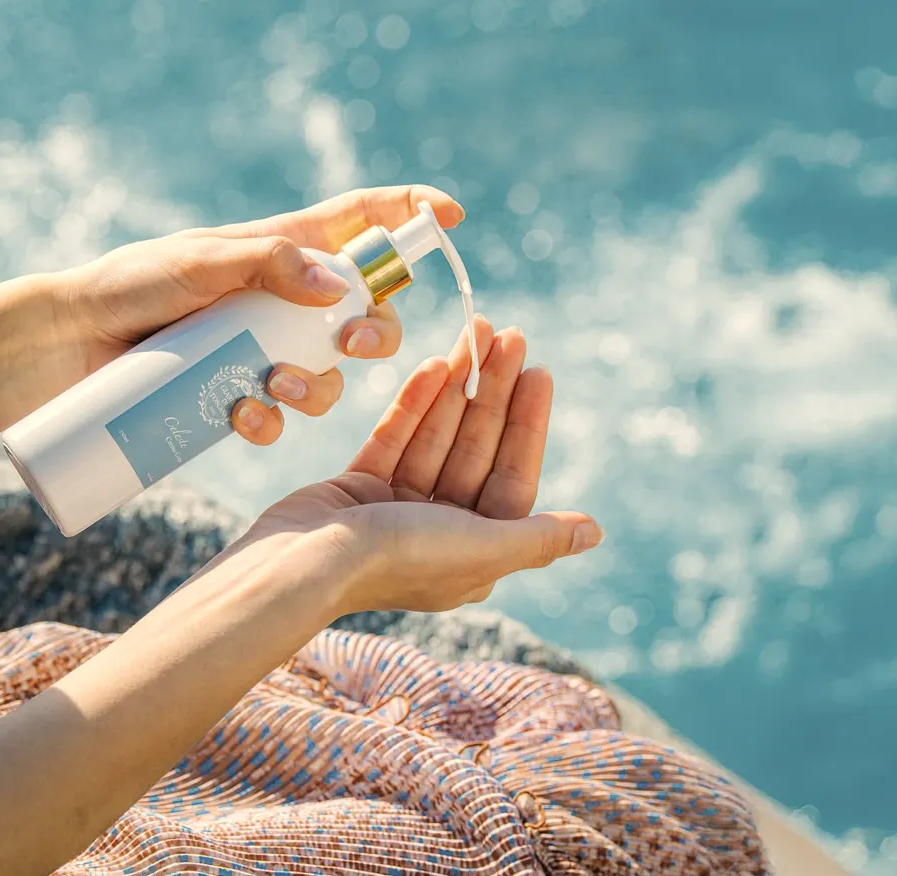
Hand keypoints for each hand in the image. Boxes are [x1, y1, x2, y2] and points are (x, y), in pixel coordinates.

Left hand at [58, 185, 463, 445]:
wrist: (64, 348)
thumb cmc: (126, 286)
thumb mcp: (197, 263)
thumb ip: (269, 265)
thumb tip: (339, 288)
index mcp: (281, 248)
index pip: (360, 219)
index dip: (410, 212)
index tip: (451, 218)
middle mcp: (280, 299)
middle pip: (364, 311)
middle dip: (376, 329)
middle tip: (353, 341)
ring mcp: (260, 349)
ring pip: (328, 372)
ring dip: (317, 382)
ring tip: (271, 382)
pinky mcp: (233, 395)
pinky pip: (279, 416)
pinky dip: (270, 420)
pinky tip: (241, 415)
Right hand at [225, 319, 604, 615]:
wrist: (302, 564)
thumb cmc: (398, 560)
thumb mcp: (482, 549)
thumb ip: (538, 537)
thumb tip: (595, 531)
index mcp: (476, 553)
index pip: (512, 477)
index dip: (527, 423)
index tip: (539, 371)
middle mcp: (441, 530)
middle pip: (477, 448)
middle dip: (493, 391)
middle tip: (509, 333)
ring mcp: (398, 508)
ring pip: (437, 435)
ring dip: (457, 386)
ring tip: (473, 332)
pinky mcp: (359, 487)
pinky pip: (397, 437)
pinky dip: (416, 403)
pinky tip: (435, 365)